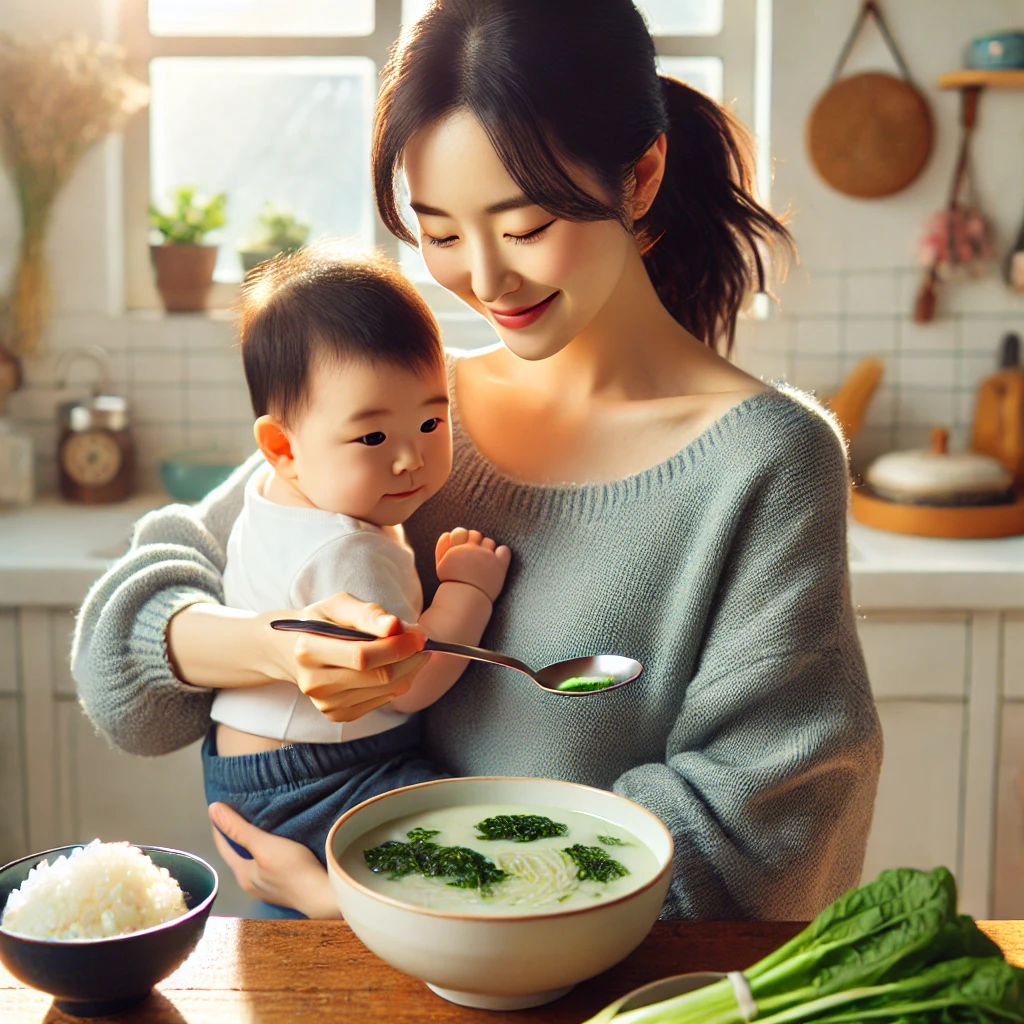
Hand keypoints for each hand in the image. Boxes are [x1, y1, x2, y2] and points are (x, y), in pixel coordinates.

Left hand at [208, 802, 340, 918]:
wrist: (324, 895)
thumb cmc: (293, 870)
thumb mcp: (265, 845)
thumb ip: (240, 829)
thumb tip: (213, 810)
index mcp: (242, 875)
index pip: (223, 846)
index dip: (219, 827)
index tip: (219, 809)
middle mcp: (251, 884)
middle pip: (237, 855)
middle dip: (236, 836)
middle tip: (239, 814)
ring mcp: (267, 888)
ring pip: (252, 861)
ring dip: (251, 845)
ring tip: (257, 826)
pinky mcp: (283, 888)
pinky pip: (267, 866)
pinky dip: (265, 853)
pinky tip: (276, 847)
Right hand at [266, 592, 429, 721]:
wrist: (293, 650)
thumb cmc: (322, 622)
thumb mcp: (339, 605)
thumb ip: (367, 613)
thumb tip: (395, 626)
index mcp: (308, 650)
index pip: (363, 656)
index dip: (398, 646)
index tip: (420, 634)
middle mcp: (314, 683)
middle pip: (379, 676)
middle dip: (410, 657)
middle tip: (421, 640)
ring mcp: (326, 704)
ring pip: (387, 690)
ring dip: (408, 669)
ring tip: (409, 650)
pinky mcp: (338, 715)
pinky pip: (382, 701)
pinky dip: (397, 682)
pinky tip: (393, 666)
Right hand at [435, 528, 511, 602]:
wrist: (465, 601)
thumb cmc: (452, 584)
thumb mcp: (441, 566)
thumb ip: (442, 548)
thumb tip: (447, 534)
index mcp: (455, 549)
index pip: (460, 531)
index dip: (462, 537)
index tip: (463, 547)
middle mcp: (471, 550)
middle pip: (475, 534)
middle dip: (474, 542)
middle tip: (474, 556)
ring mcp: (486, 556)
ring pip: (489, 541)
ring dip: (487, 548)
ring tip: (483, 561)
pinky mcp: (498, 565)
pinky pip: (504, 550)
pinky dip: (502, 553)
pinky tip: (496, 561)